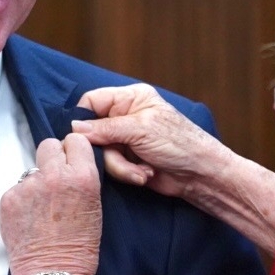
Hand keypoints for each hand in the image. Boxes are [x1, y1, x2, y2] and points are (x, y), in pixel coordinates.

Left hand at [0, 134, 101, 274]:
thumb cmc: (80, 248)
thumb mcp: (95, 207)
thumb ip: (80, 179)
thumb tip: (68, 164)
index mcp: (82, 177)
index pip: (74, 141)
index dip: (71, 151)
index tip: (70, 161)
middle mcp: (54, 176)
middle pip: (48, 145)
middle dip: (52, 158)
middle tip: (54, 179)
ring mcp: (28, 187)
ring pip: (31, 170)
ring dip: (36, 183)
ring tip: (41, 210)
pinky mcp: (8, 199)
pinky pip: (17, 189)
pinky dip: (22, 201)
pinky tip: (29, 219)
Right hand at [72, 84, 233, 201]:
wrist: (199, 175)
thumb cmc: (180, 144)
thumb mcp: (141, 130)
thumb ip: (105, 128)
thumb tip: (75, 128)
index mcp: (131, 98)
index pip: (92, 101)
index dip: (84, 120)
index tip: (84, 138)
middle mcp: (125, 116)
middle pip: (92, 131)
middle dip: (108, 151)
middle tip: (123, 157)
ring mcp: (125, 140)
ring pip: (101, 153)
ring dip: (121, 166)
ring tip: (143, 170)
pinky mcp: (127, 160)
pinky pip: (111, 167)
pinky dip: (126, 173)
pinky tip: (145, 174)